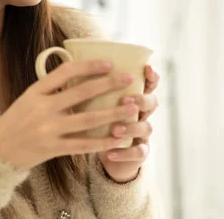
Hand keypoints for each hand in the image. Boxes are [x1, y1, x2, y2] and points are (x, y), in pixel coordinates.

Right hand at [0, 61, 139, 170]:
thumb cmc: (16, 121)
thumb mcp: (28, 98)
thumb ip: (51, 88)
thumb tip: (78, 71)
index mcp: (36, 91)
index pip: (65, 71)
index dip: (89, 66)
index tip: (109, 63)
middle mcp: (42, 108)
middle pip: (81, 93)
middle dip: (108, 84)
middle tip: (129, 79)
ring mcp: (48, 129)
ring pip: (88, 120)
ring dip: (113, 114)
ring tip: (132, 109)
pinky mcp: (52, 149)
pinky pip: (83, 145)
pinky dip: (102, 142)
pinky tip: (118, 139)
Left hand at [98, 65, 159, 181]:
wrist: (105, 154)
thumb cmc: (96, 123)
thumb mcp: (94, 105)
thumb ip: (92, 91)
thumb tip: (72, 72)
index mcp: (133, 97)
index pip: (149, 83)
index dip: (152, 75)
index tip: (147, 68)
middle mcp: (142, 113)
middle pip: (152, 102)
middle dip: (141, 99)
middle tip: (124, 99)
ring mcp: (142, 134)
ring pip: (147, 127)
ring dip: (131, 127)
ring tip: (115, 129)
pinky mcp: (139, 152)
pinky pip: (139, 152)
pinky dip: (125, 152)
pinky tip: (111, 152)